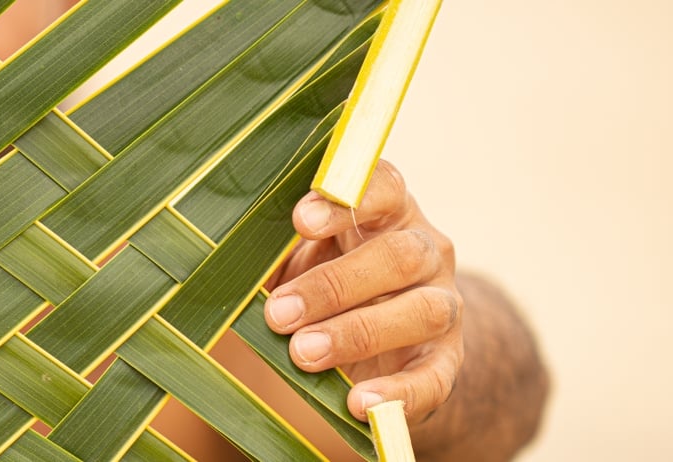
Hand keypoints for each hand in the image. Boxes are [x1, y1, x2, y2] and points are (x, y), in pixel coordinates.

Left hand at [264, 160, 461, 422]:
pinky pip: (434, 378)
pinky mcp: (447, 361)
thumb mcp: (298, 258)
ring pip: (420, 311)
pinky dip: (398, 393)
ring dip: (357, 334)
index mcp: (389, 212)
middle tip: (278, 313)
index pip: (384, 188)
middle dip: (333, 285)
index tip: (301, 219)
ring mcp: (444, 306)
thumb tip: (225, 258)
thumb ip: (274, 250)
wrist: (382, 344)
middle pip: (398, 255)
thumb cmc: (324, 282)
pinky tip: (359, 404)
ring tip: (304, 353)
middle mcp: (426, 252)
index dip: (346, 200)